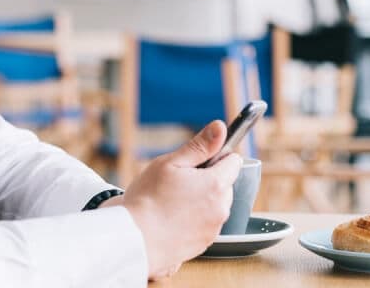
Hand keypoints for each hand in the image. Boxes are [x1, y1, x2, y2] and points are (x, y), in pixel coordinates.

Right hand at [120, 121, 242, 278]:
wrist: (135, 239)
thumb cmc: (149, 199)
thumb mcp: (170, 163)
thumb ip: (199, 146)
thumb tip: (220, 127)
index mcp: (216, 184)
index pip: (234, 161)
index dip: (216, 156)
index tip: (198, 161)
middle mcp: (221, 207)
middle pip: (225, 184)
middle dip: (207, 180)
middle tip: (179, 182)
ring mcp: (213, 228)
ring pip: (215, 204)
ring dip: (201, 200)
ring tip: (172, 202)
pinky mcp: (204, 243)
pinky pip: (205, 223)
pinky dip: (194, 219)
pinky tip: (173, 218)